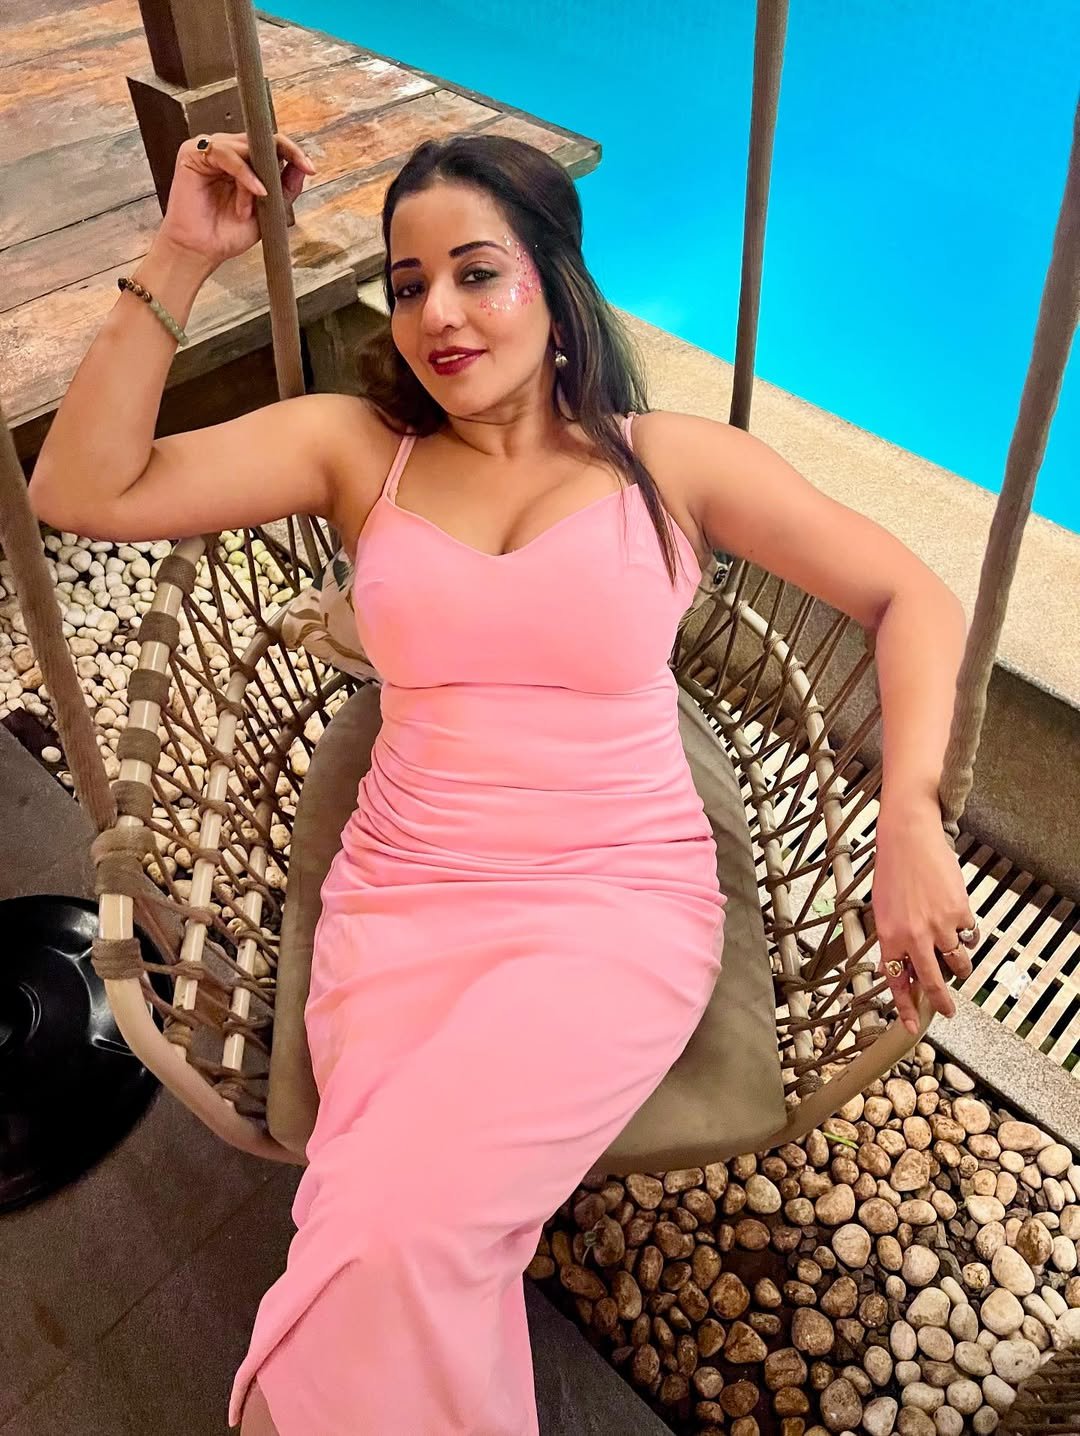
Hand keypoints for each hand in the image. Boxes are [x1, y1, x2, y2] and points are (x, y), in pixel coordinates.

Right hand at [158, 130, 315, 267]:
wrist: (201, 251)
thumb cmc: (227, 234)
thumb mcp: (268, 212)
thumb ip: (284, 190)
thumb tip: (302, 169)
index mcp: (243, 162)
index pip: (271, 145)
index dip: (293, 152)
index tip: (310, 168)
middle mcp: (227, 151)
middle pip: (260, 140)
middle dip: (281, 159)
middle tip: (296, 175)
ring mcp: (210, 150)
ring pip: (244, 148)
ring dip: (254, 180)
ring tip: (249, 210)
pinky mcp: (192, 153)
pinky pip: (226, 154)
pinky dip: (244, 174)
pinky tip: (254, 192)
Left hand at [870, 797, 976, 1033]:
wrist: (909, 839)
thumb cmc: (893, 871)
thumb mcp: (882, 910)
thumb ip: (894, 939)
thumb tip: (904, 967)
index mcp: (889, 937)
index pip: (897, 982)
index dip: (905, 1008)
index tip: (912, 1026)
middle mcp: (913, 937)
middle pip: (934, 982)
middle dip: (943, 1002)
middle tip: (949, 1012)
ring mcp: (939, 926)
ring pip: (958, 962)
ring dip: (960, 966)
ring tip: (957, 958)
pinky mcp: (960, 914)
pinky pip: (969, 937)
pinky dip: (967, 935)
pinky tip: (959, 922)